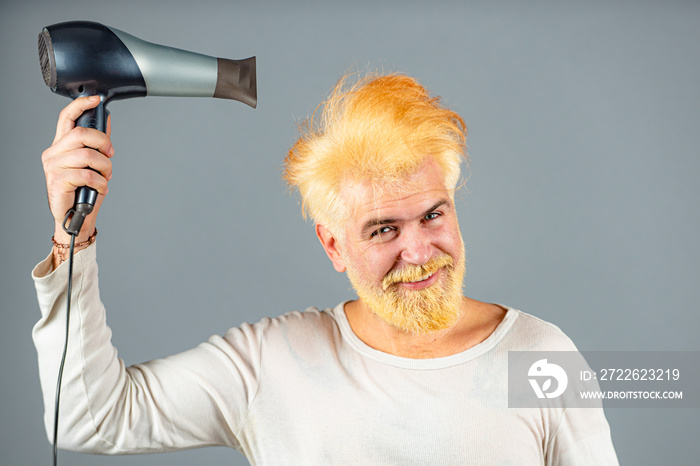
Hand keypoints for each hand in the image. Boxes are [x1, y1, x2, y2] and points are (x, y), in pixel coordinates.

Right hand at [42, 96, 113, 246]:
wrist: (76, 218)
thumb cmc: (83, 191)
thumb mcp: (93, 164)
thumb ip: (97, 144)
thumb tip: (106, 121)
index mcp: (61, 146)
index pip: (66, 117)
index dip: (81, 105)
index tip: (96, 99)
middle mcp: (53, 153)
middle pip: (81, 133)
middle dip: (103, 142)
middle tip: (110, 155)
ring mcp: (53, 166)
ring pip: (88, 155)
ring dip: (105, 167)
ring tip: (105, 177)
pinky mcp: (57, 180)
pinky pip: (87, 174)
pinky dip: (101, 182)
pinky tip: (101, 187)